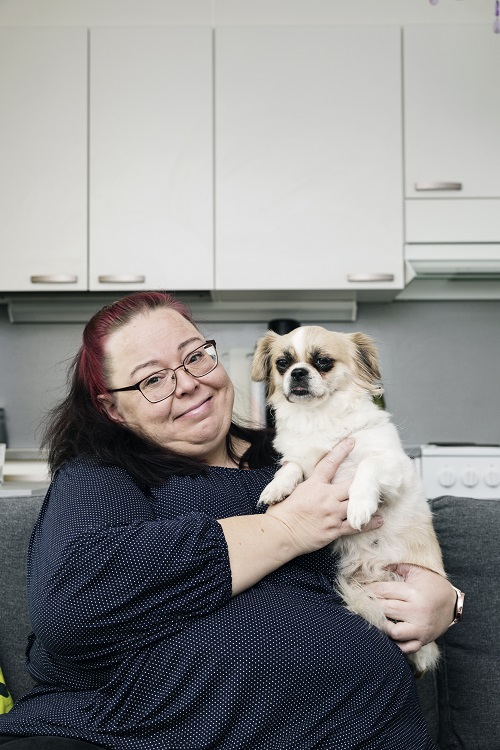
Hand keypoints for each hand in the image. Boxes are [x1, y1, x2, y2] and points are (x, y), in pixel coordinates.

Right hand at [266, 438, 383, 557]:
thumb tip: (289, 468)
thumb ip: (297, 481)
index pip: (330, 463)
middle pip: (350, 485)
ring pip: (356, 504)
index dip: (341, 451)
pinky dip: (369, 524)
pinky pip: (356, 526)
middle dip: (361, 480)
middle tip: (372, 475)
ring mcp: (332, 514)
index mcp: (314, 485)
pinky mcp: (334, 529)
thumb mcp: (289, 491)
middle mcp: (326, 497)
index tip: (351, 441)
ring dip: (368, 502)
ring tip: (379, 499)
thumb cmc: (281, 513)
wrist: (280, 534)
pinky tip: (379, 520)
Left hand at [367, 564, 456, 653]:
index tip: (359, 588)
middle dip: (371, 605)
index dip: (368, 590)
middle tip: (364, 602)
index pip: (383, 591)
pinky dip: (395, 644)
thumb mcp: (416, 570)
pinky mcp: (423, 640)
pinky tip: (388, 635)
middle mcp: (416, 612)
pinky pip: (405, 648)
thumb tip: (377, 566)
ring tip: (378, 618)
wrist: (453, 604)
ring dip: (382, 625)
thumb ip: (396, 567)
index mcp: (413, 592)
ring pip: (393, 632)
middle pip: (385, 609)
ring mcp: (420, 628)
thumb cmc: (432, 584)